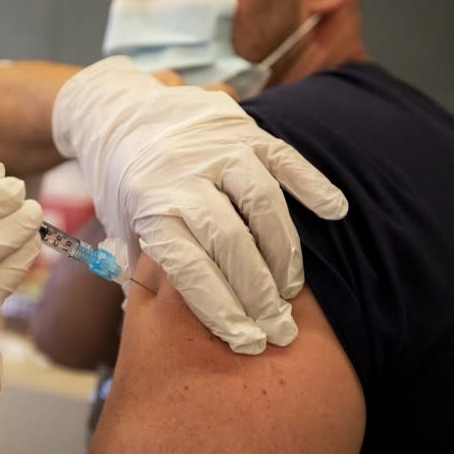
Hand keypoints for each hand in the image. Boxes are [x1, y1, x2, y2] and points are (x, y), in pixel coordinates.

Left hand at [52, 56, 347, 353]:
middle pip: (229, 241)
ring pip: (261, 202)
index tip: (245, 340)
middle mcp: (181, 175)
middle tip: (278, 327)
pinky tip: (334, 212)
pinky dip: (312, 183)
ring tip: (291, 289)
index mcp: (148, 205)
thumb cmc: (125, 184)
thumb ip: (144, 269)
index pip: (189, 266)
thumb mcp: (121, 227)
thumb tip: (163, 326)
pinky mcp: (241, 128)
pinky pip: (283, 156)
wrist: (119, 113)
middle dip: (258, 292)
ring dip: (284, 253)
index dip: (220, 308)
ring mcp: (214, 150)